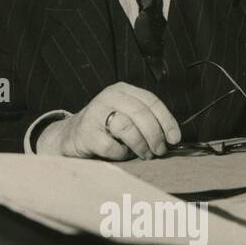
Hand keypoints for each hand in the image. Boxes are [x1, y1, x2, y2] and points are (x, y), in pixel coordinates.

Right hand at [37, 82, 181, 159]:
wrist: (70, 137)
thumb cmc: (105, 129)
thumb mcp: (126, 116)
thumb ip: (146, 120)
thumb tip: (172, 138)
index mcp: (122, 90)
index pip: (151, 101)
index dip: (166, 121)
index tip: (174, 139)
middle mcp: (108, 97)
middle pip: (141, 113)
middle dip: (155, 135)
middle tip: (159, 151)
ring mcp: (95, 113)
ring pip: (127, 128)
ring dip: (140, 146)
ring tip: (143, 154)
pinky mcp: (86, 132)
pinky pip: (111, 146)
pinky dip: (120, 154)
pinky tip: (120, 154)